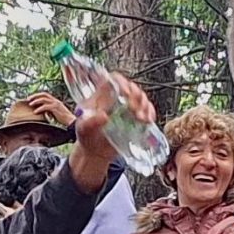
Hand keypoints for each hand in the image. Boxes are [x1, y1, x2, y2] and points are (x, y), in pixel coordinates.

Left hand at [17, 90, 75, 128]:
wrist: (71, 122)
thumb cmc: (64, 119)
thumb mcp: (55, 113)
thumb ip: (49, 111)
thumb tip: (42, 111)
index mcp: (55, 101)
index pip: (45, 94)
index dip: (38, 95)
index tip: (31, 98)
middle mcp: (56, 101)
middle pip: (44, 94)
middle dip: (35, 96)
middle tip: (28, 99)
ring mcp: (56, 104)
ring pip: (44, 99)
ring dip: (36, 101)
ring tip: (30, 105)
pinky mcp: (56, 109)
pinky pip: (46, 107)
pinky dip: (40, 109)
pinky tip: (35, 112)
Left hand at [70, 72, 154, 187]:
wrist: (95, 153)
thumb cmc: (87, 137)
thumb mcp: (83, 129)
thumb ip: (90, 122)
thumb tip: (104, 116)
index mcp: (101, 96)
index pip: (113, 80)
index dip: (121, 83)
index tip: (126, 93)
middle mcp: (116, 100)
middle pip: (131, 88)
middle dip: (136, 96)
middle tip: (133, 109)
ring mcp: (126, 109)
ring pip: (141, 98)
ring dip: (144, 105)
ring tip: (140, 117)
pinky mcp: (135, 119)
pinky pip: (147, 111)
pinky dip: (150, 113)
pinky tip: (147, 120)